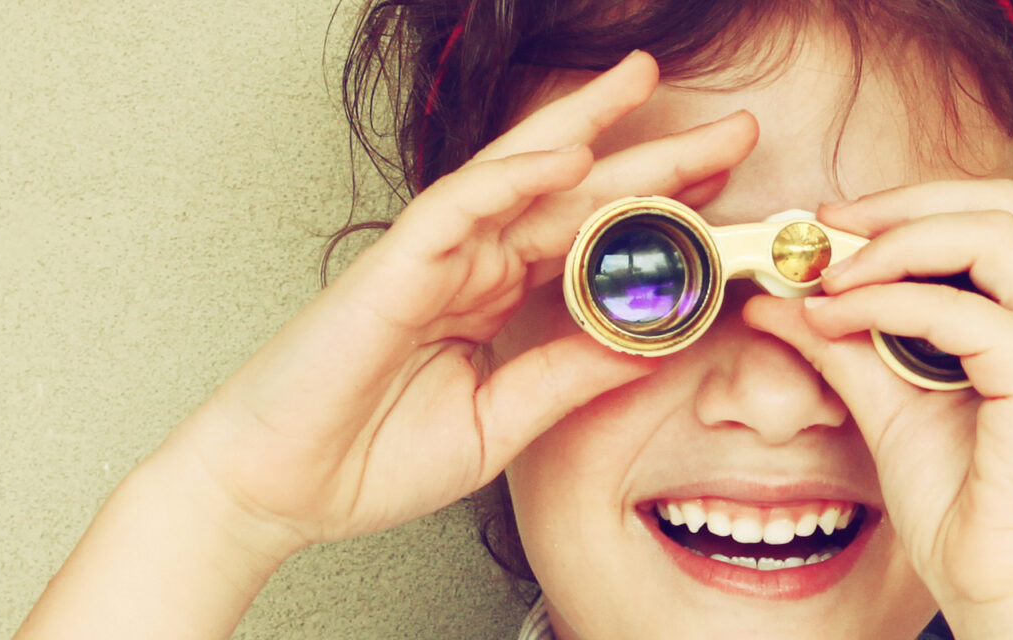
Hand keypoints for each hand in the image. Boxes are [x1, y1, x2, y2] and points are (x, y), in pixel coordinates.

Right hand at [166, 51, 759, 550]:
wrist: (279, 493)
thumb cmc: (367, 459)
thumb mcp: (500, 424)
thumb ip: (569, 378)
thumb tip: (649, 347)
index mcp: (497, 296)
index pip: (594, 239)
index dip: (661, 213)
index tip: (730, 196)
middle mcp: (472, 264)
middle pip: (575, 192)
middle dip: (652, 157)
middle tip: (732, 128)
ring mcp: (434, 259)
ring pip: (519, 175)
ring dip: (586, 128)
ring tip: (644, 84)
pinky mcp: (393, 268)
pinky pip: (457, 207)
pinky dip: (512, 177)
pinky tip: (567, 153)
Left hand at [742, 180, 1012, 635]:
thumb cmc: (975, 520)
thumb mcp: (895, 408)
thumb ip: (849, 346)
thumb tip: (783, 299)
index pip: (996, 220)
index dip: (913, 207)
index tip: (835, 227)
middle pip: (1000, 204)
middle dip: (902, 204)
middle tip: (825, 227)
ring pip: (988, 232)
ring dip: (893, 244)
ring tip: (829, 279)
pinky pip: (957, 307)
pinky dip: (885, 303)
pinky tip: (837, 322)